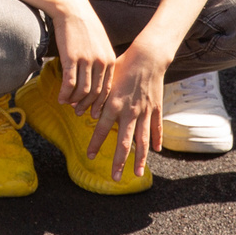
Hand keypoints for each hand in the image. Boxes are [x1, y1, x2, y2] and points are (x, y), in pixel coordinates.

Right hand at [48, 0, 117, 107]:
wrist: (72, 9)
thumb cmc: (85, 26)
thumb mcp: (100, 43)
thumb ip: (102, 60)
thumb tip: (97, 78)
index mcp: (110, 60)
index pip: (107, 89)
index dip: (99, 103)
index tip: (93, 111)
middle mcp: (101, 62)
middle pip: (96, 93)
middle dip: (87, 105)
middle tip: (79, 112)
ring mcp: (86, 60)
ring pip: (83, 90)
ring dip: (74, 101)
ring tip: (67, 105)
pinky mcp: (72, 58)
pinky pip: (69, 83)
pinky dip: (65, 94)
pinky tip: (60, 98)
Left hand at [88, 41, 168, 181]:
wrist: (148, 56)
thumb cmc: (124, 65)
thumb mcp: (106, 80)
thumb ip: (96, 97)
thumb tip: (79, 109)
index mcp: (114, 104)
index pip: (102, 129)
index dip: (96, 144)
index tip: (89, 156)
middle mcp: (130, 112)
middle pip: (124, 143)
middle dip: (119, 162)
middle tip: (115, 178)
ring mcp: (145, 112)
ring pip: (142, 141)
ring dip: (140, 159)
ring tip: (137, 173)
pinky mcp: (156, 108)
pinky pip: (156, 128)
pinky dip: (156, 140)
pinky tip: (155, 151)